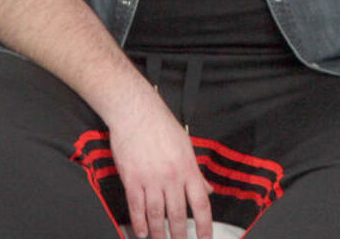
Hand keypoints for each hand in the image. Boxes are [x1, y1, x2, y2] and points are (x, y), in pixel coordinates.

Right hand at [108, 93, 213, 238]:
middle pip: (178, 214)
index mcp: (187, 168)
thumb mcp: (186, 147)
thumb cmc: (161, 126)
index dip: (204, 225)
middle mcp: (171, 176)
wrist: (136, 112)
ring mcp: (150, 178)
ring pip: (156, 214)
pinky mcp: (132, 178)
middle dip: (180, 235)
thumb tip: (208, 190)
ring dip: (159, 233)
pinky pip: (136, 206)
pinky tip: (141, 233)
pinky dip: (138, 222)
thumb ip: (196, 173)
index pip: (201, 203)